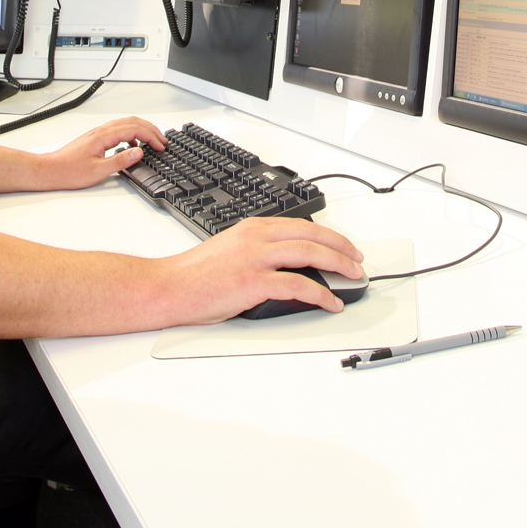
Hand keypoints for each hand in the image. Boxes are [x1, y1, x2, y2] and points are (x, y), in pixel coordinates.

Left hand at [32, 116, 166, 190]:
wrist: (50, 170)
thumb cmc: (69, 171)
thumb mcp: (98, 170)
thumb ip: (121, 160)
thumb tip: (139, 151)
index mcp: (103, 136)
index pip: (134, 129)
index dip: (151, 136)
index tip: (161, 145)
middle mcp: (101, 131)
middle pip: (132, 121)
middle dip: (150, 128)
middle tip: (162, 139)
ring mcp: (98, 133)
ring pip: (125, 124)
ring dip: (141, 130)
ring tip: (152, 140)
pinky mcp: (95, 138)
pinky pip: (117, 130)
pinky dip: (130, 134)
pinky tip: (131, 146)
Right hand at [156, 216, 364, 323]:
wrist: (169, 287)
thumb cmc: (195, 275)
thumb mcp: (231, 250)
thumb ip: (259, 252)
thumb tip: (287, 265)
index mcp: (253, 227)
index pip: (302, 225)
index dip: (329, 235)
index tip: (343, 245)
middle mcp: (257, 238)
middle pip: (312, 236)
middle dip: (341, 247)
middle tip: (357, 259)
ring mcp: (256, 259)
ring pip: (310, 255)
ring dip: (338, 265)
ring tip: (352, 276)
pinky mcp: (253, 283)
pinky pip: (298, 286)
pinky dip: (320, 294)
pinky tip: (330, 301)